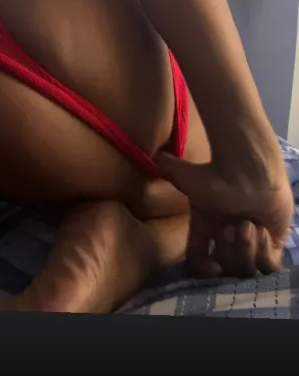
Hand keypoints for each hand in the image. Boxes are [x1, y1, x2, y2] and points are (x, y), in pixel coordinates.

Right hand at [155, 149, 293, 277]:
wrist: (250, 168)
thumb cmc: (217, 174)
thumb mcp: (185, 177)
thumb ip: (167, 170)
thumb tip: (154, 157)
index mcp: (207, 228)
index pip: (199, 260)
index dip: (204, 270)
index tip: (213, 268)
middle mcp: (226, 237)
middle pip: (225, 269)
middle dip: (229, 253)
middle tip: (232, 228)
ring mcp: (250, 240)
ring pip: (246, 270)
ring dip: (246, 250)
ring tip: (248, 225)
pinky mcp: (273, 240)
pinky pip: (269, 265)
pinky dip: (264, 253)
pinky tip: (261, 230)